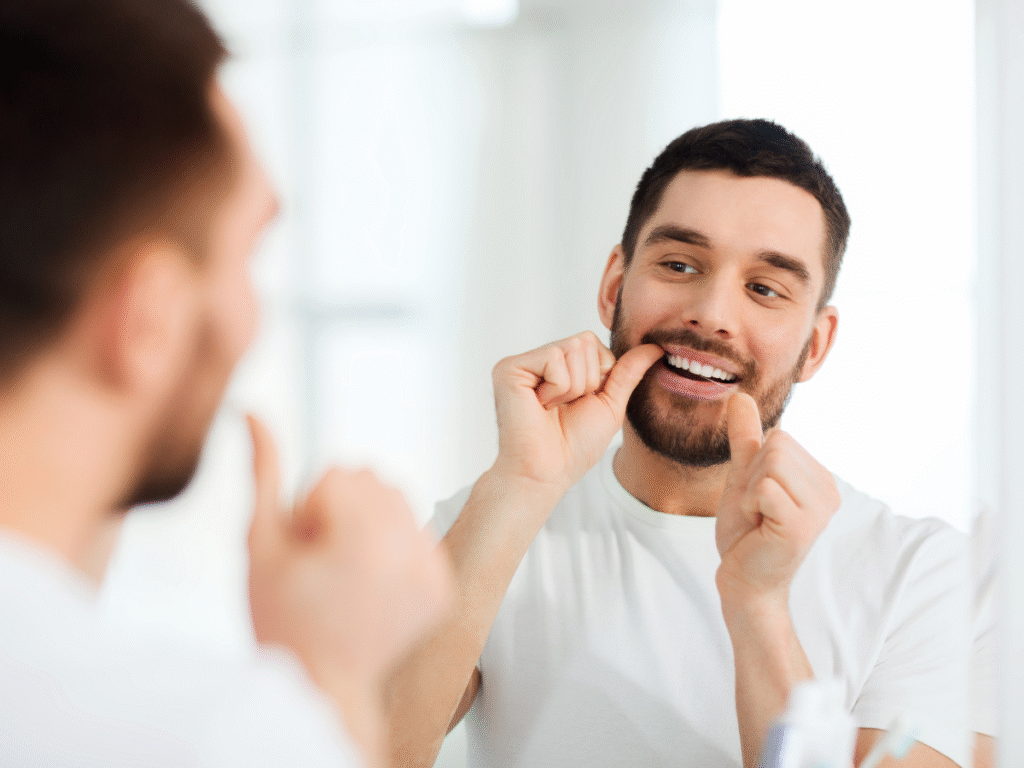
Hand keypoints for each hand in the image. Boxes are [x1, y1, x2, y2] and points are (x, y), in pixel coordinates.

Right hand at [246, 415, 452, 698]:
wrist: (321, 686)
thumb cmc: (281, 620)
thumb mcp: (260, 543)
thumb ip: (263, 472)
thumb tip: (253, 412)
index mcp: (365, 538)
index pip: (338, 473)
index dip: (308, 510)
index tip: (304, 554)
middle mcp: (409, 549)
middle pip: (372, 478)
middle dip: (341, 509)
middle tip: (323, 563)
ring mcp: (432, 570)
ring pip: (397, 500)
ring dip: (368, 522)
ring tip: (345, 572)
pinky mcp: (443, 587)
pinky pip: (418, 531)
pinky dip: (393, 547)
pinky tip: (369, 584)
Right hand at [490, 331, 662, 493]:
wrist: (548, 472)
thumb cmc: (574, 446)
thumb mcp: (610, 404)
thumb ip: (628, 372)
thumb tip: (656, 346)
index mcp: (559, 366)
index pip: (593, 342)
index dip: (599, 376)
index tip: (579, 404)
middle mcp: (538, 360)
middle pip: (585, 341)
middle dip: (587, 380)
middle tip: (564, 407)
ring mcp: (522, 363)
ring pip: (572, 348)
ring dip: (573, 387)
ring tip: (551, 408)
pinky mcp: (509, 368)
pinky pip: (554, 358)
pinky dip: (557, 388)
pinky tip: (540, 406)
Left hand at [715, 393, 839, 603]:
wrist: (743, 579)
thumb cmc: (746, 533)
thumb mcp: (743, 476)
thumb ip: (746, 438)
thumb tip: (739, 396)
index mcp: (820, 478)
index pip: (780, 436)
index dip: (756, 465)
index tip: (760, 499)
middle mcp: (829, 490)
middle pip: (777, 444)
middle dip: (752, 476)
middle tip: (758, 510)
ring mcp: (819, 509)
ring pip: (770, 462)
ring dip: (750, 491)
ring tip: (759, 518)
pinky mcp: (801, 526)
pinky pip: (763, 487)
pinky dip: (749, 504)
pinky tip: (760, 528)